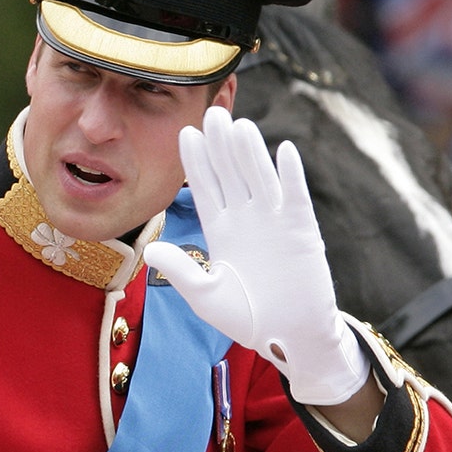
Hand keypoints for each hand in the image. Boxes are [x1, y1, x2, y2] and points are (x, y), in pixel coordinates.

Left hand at [143, 107, 368, 405]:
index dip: (195, 161)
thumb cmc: (247, 318)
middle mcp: (246, 218)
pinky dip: (291, 175)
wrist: (289, 338)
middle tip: (211, 113)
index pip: (205, 187)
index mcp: (220, 229)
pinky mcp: (302, 231)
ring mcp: (274, 221)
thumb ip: (181, 270)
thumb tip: (149, 248)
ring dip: (250, 152)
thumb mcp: (205, 296)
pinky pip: (296, 197)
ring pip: (259, 178)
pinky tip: (285, 150)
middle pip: (231, 173)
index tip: (185, 133)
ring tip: (239, 125)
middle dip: (220, 145)